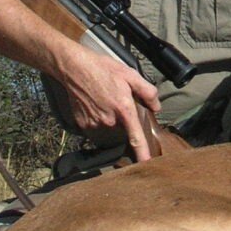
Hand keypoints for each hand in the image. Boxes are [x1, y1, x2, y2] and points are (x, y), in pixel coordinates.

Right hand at [56, 45, 161, 161]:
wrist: (74, 68)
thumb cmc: (102, 68)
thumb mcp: (130, 74)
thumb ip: (147, 91)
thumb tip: (156, 106)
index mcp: (124, 110)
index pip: (136, 138)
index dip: (143, 153)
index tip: (147, 163)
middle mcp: (109, 121)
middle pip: (121, 126)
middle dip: (122, 116)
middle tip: (117, 98)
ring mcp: (94, 124)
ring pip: (108, 125)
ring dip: (108, 116)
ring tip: (104, 97)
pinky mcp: (82, 123)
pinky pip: (94, 124)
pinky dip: (96, 116)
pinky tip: (93, 102)